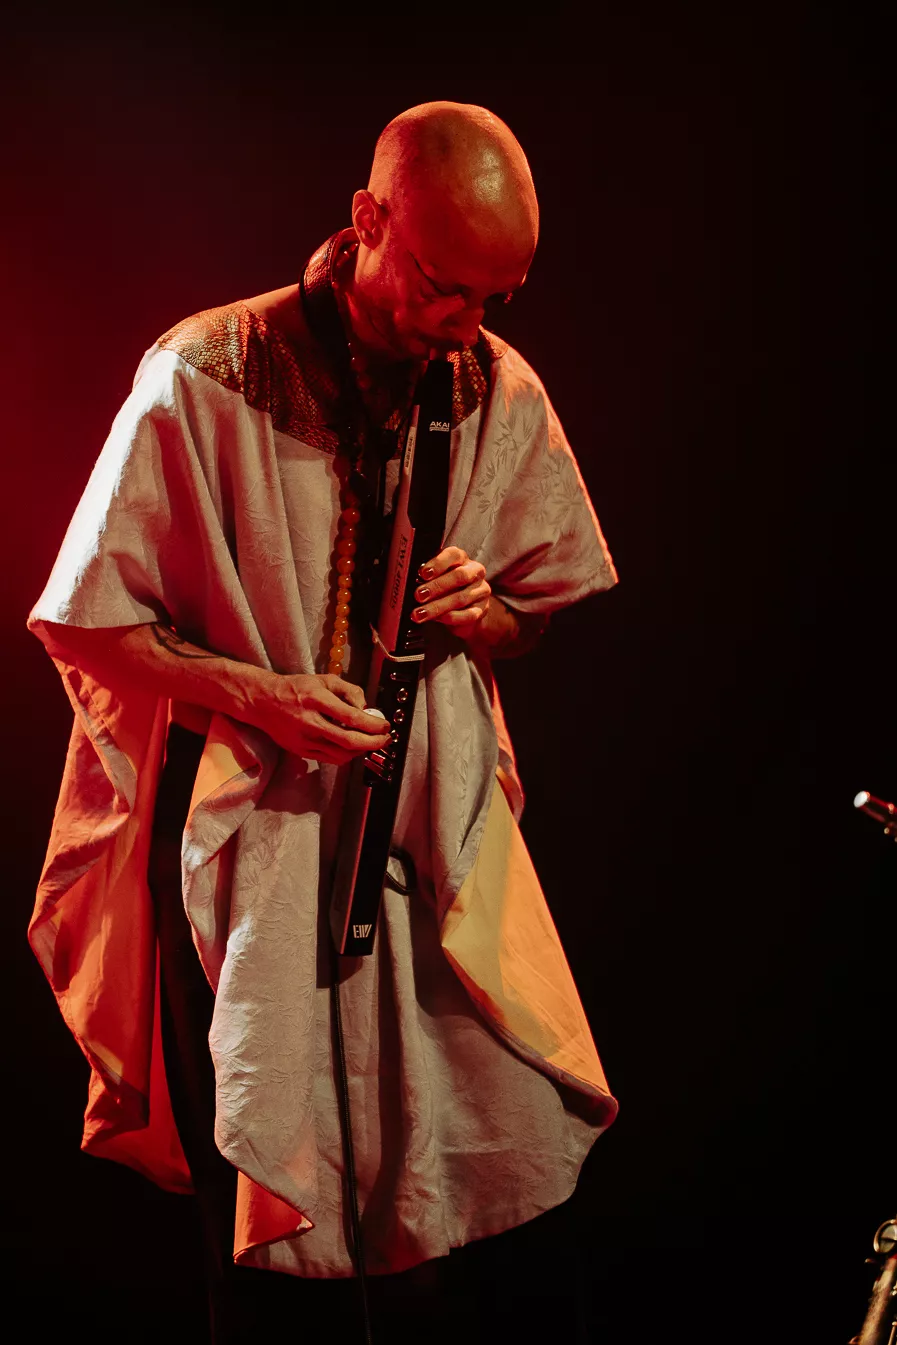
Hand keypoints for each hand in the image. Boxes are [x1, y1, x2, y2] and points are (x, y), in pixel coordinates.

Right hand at [251, 673, 390, 764]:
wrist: (262, 702)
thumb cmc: (296, 688)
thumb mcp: (324, 680)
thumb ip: (349, 691)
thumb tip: (366, 709)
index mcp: (316, 699)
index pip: (351, 717)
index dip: (373, 724)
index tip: (385, 725)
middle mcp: (309, 721)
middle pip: (348, 740)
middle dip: (373, 743)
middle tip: (385, 739)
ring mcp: (304, 739)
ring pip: (341, 754)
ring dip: (361, 751)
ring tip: (371, 742)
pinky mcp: (301, 751)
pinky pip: (330, 758)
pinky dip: (347, 755)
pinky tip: (353, 748)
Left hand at [410, 547, 490, 640]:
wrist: (464, 612)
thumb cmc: (446, 590)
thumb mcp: (436, 579)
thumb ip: (428, 578)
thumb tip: (412, 583)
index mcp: (461, 559)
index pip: (453, 555)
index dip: (438, 563)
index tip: (422, 573)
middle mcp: (475, 571)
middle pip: (459, 576)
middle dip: (436, 586)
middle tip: (419, 595)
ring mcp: (481, 591)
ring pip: (460, 598)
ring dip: (437, 607)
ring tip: (420, 614)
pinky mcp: (482, 609)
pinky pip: (468, 615)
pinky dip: (451, 617)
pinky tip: (437, 619)